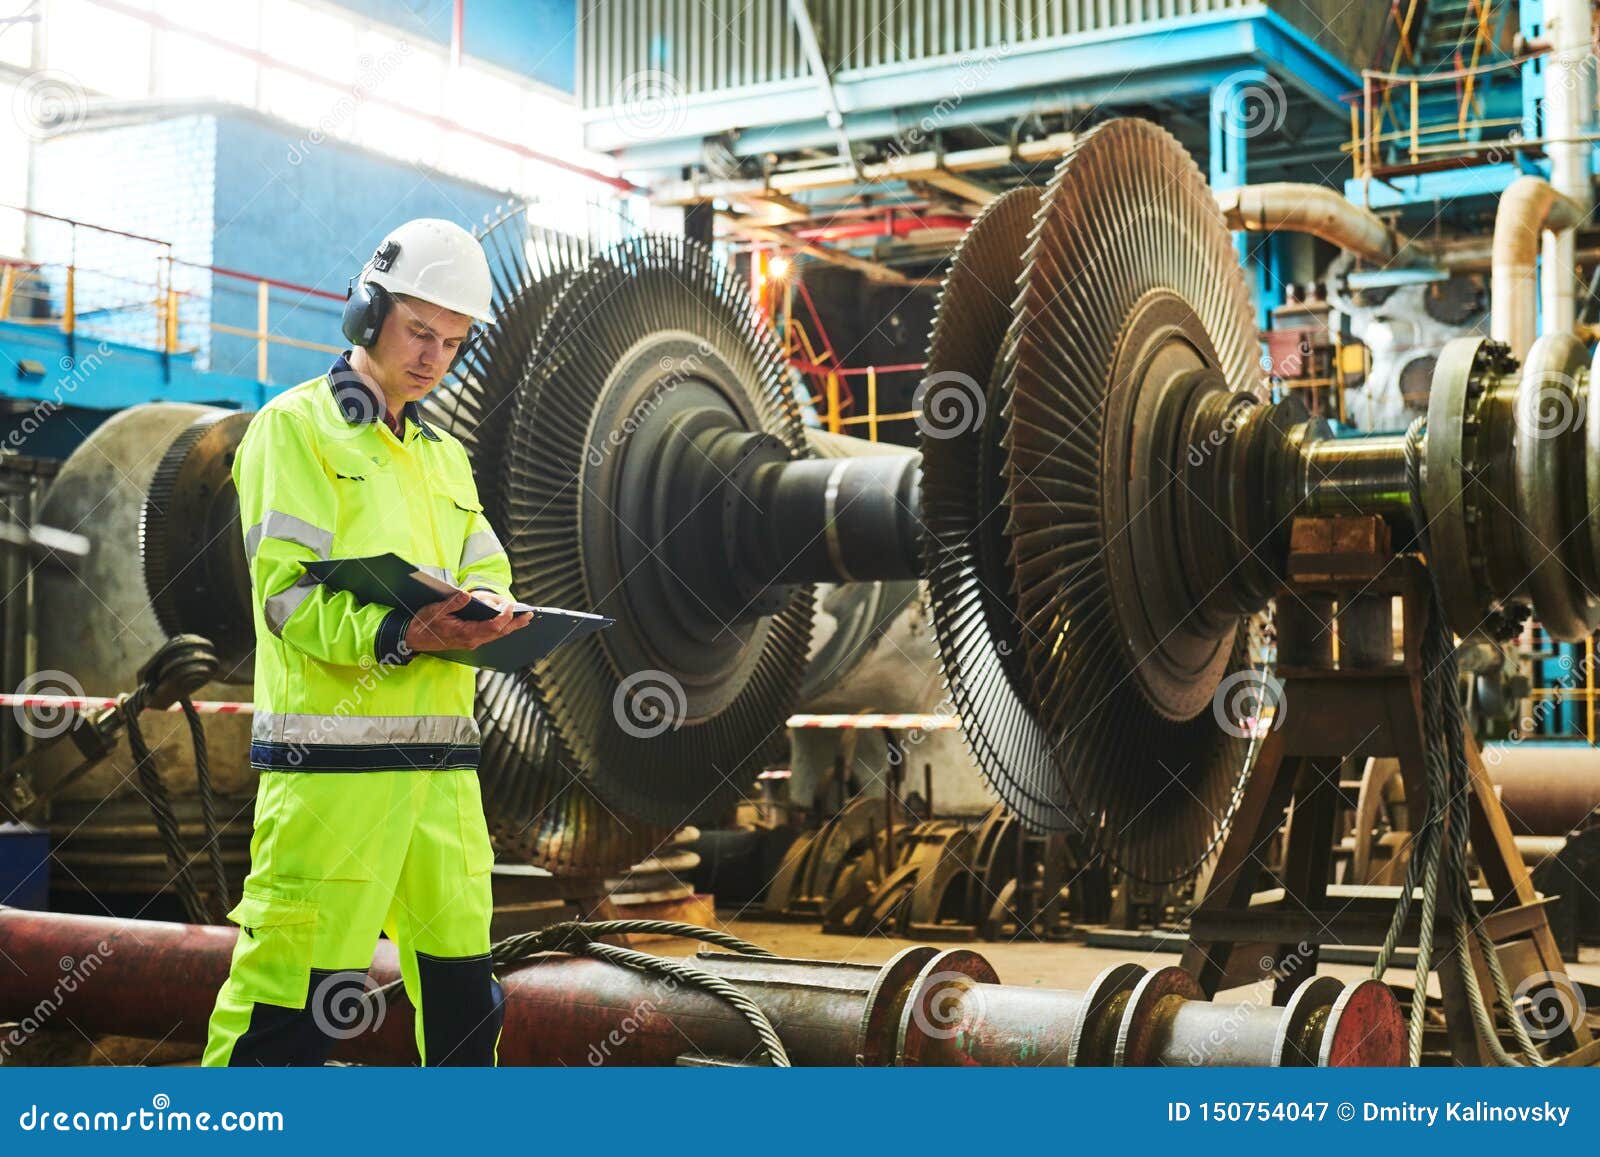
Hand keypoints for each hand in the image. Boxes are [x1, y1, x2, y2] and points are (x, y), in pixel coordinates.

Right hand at [403, 590, 530, 653]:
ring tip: (525, 618)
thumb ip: (453, 604)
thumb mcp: (435, 610)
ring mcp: (471, 641)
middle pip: (499, 633)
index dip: (504, 617)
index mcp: (465, 633)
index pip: (492, 627)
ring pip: (496, 635)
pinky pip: (490, 635)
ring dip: (511, 626)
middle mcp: (471, 640)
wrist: (413, 638)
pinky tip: (507, 623)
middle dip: (515, 623)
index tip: (511, 606)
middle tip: (530, 615)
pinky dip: (501, 628)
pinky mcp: (469, 640)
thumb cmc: (424, 623)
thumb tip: (468, 597)